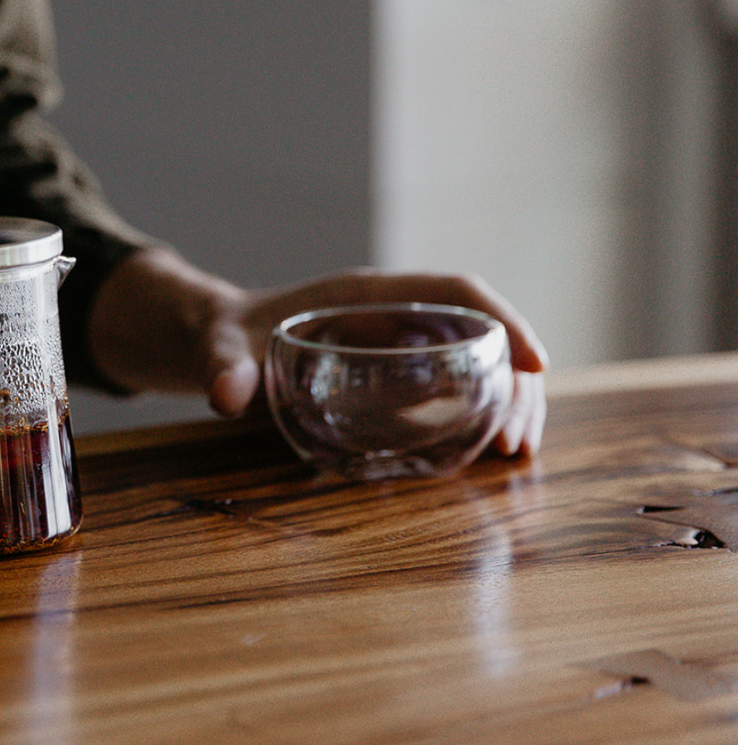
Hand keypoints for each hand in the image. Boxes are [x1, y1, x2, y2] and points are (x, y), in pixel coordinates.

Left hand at [86, 248, 547, 455]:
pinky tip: (491, 453)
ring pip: (476, 360)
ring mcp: (399, 342)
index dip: (501, 319)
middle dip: (512, 379)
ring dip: (506, 400)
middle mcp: (394, 312)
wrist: (209, 339)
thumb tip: (227, 396)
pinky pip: (455, 385)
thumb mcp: (218, 348)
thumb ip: (221, 368)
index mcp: (367, 293)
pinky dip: (481, 413)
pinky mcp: (394, 373)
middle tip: (514, 442)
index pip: (453, 291)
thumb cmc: (220, 335)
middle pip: (478, 332)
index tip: (536, 362)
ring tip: (513, 453)